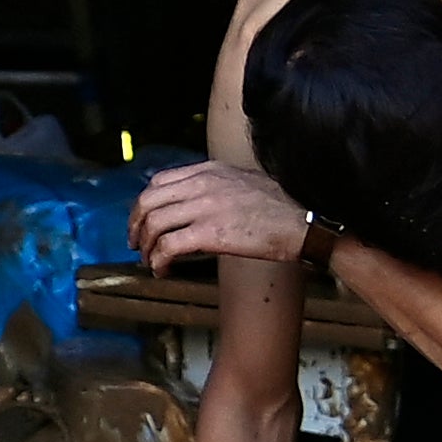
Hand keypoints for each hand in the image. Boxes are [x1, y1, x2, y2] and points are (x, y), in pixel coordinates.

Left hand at [131, 156, 315, 271]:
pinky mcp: (211, 233)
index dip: (143, 204)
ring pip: (154, 224)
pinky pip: (168, 247)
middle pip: (148, 201)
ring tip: (151, 262)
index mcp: (210, 170)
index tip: (142, 222)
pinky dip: (158, 261)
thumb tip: (193, 206)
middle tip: (136, 245)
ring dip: (146, 248)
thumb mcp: (244, 183)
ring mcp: (205, 207)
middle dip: (135, 226)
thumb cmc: (281, 208)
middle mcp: (203, 184)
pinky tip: (163, 271)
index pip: (159, 181)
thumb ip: (216, 187)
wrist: (306, 221)